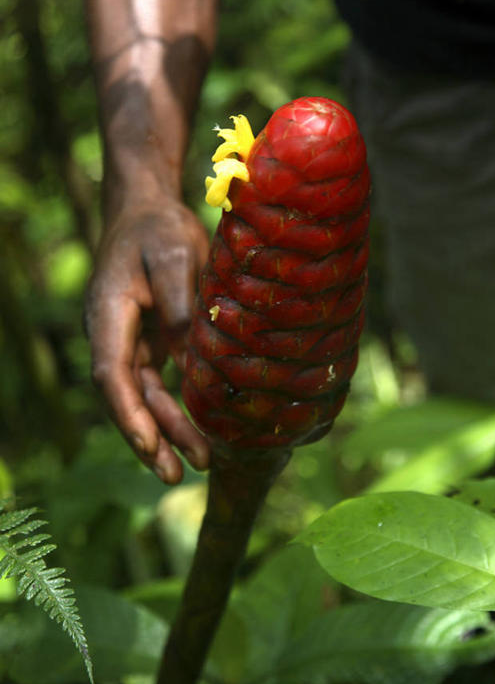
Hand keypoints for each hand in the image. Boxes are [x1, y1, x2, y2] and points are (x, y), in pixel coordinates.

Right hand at [85, 197, 209, 483]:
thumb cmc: (159, 228)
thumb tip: (193, 363)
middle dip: (151, 436)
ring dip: (166, 428)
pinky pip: (158, 381)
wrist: (147, 208)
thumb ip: (180, 309)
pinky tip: (197, 430)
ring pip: (144, 394)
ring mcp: (129, 340)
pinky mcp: (148, 339)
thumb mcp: (175, 258)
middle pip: (128, 395)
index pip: (111, 374)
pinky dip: (175, 406)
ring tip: (194, 464)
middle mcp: (112, 334)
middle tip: (174, 476)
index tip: (148, 445)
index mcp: (109, 314)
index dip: (129, 414)